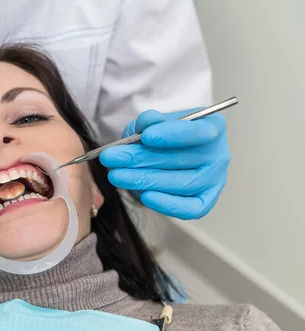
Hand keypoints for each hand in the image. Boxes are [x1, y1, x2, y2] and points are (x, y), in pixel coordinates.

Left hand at [99, 109, 229, 219]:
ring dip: (145, 180)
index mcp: (212, 127)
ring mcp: (214, 180)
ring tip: (116, 175)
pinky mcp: (205, 201)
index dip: (172, 135)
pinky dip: (167, 204)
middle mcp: (218, 154)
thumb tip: (146, 122)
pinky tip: (144, 196)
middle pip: (182, 160)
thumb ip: (149, 121)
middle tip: (112, 157)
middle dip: (142, 159)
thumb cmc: (164, 134)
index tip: (146, 137)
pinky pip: (189, 209)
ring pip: (181, 184)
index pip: (198, 132)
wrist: (169, 152)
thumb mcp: (154, 122)